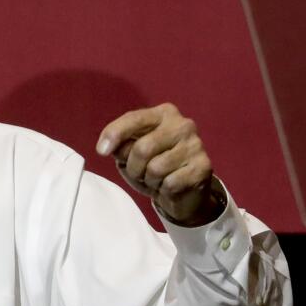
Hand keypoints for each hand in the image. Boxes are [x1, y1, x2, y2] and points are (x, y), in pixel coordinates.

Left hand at [95, 102, 221, 224]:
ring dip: (148, 180)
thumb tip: (108, 147)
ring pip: (156, 168)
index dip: (114, 134)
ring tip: (155, 179)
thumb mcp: (130, 152)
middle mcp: (183, 124)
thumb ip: (121, 145)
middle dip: (133, 167)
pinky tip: (169, 186)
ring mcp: (196, 145)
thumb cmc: (152, 165)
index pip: (133, 118)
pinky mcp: (203, 167)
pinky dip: (163, 190)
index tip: (101, 151)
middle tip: (138, 174)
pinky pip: (170, 183)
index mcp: (163, 114)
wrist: (183, 191)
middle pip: (143, 148)